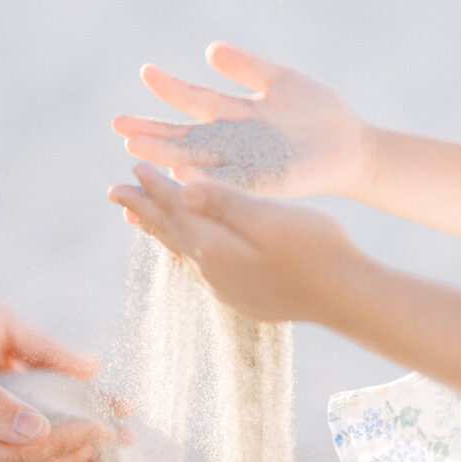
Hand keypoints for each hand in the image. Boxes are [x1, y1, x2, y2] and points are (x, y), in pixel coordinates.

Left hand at [108, 163, 358, 324]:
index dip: (154, 185)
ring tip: (142, 218)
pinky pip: (200, 266)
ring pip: (182, 250)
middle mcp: (211, 270)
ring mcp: (225, 287)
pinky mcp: (241, 296)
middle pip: (169, 231)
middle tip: (115, 192)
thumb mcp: (270, 217)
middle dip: (143, 208)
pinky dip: (185, 248)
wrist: (345, 297)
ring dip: (161, 230)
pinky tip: (191, 248)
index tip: (133, 164)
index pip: (176, 208)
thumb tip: (181, 187)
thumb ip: (225, 202)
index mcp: (214, 246)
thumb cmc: (316, 249)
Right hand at [113, 42, 370, 198]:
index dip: (170, 89)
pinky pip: (228, 183)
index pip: (194, 101)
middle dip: (152, 133)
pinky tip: (182, 173)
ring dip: (167, 158)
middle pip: (184, 137)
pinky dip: (205, 180)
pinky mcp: (262, 184)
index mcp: (234, 116)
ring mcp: (243, 165)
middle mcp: (231, 143)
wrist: (351, 146)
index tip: (146, 72)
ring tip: (136, 151)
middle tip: (119, 128)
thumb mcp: (280, 80)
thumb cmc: (318, 112)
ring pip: (197, 161)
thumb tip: (209, 50)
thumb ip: (247, 67)